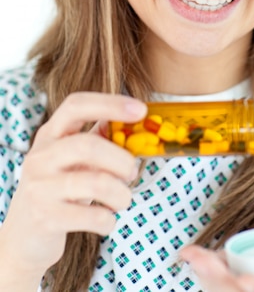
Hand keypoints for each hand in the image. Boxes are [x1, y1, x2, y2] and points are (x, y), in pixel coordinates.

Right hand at [0, 92, 145, 287]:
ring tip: (123, 199)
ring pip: (95, 183)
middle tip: (133, 172)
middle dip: (121, 160)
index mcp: (50, 134)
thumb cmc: (60, 188)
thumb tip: (136, 118)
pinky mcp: (45, 218)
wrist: (24, 236)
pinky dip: (109, 220)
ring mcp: (40, 188)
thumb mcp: (73, 157)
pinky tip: (107, 221)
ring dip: (121, 194)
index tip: (141, 110)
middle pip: (88, 145)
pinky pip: (92, 217)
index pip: (76, 105)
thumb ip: (99, 137)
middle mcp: (40, 156)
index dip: (110, 103)